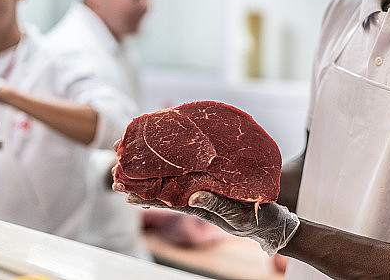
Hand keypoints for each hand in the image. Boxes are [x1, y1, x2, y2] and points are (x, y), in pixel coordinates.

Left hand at [112, 170, 298, 256]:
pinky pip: (187, 178)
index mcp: (199, 207)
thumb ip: (217, 205)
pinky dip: (172, 170)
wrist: (275, 224)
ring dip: (150, 176)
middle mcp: (197, 199)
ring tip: (129, 168)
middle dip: (138, 183)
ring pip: (171, 183)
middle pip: (162, 191)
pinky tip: (163, 165)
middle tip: (114, 174)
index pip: (164, 201)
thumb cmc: (258, 221)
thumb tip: (191, 197)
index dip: (142, 195)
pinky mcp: (213, 186)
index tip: (121, 189)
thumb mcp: (238, 215)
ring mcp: (204, 193)